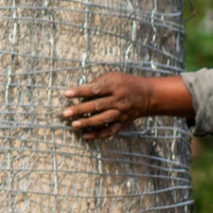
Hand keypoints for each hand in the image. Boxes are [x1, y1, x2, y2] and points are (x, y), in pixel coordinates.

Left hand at [61, 72, 191, 138]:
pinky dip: (97, 134)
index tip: (66, 94)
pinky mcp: (122, 124)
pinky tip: (85, 136)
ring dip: (87, 123)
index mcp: (115, 86)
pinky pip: (109, 131)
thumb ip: (98, 82)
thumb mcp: (113, 76)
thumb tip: (81, 91)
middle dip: (80, 110)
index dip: (80, 91)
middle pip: (97, 106)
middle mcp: (118, 101)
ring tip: (73, 125)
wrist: (147, 96)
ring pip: (102, 120)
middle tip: (65, 113)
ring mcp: (121, 113)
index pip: (95, 89)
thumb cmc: (126, 83)